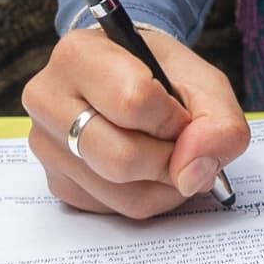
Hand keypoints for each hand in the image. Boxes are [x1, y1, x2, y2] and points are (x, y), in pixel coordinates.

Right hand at [25, 22, 249, 216]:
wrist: (130, 79)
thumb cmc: (162, 76)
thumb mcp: (204, 83)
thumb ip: (218, 123)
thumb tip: (192, 175)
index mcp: (78, 54)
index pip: (133, 102)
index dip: (174, 119)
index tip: (182, 115)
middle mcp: (47, 98)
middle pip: (121, 158)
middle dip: (169, 161)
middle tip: (180, 145)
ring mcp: (45, 144)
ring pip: (119, 193)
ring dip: (162, 186)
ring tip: (166, 156)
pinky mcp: (55, 181)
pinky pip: (111, 209)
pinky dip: (143, 197)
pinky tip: (144, 171)